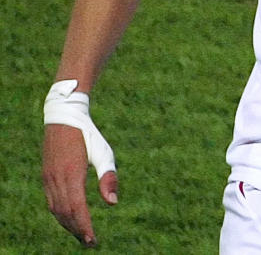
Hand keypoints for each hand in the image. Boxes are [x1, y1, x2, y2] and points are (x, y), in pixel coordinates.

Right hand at [42, 124, 117, 247]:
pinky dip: (61, 214)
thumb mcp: (103, 152)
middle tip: (90, 243)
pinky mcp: (47, 177)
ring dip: (68, 224)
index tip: (92, 240)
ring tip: (82, 235)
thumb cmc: (88, 134)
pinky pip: (52, 202)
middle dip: (77, 230)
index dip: (84, 226)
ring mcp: (49, 179)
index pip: (77, 208)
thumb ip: (108, 177)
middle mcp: (56, 179)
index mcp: (71, 174)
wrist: (64, 117)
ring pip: (56, 210)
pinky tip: (70, 218)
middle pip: (65, 213)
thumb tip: (113, 203)